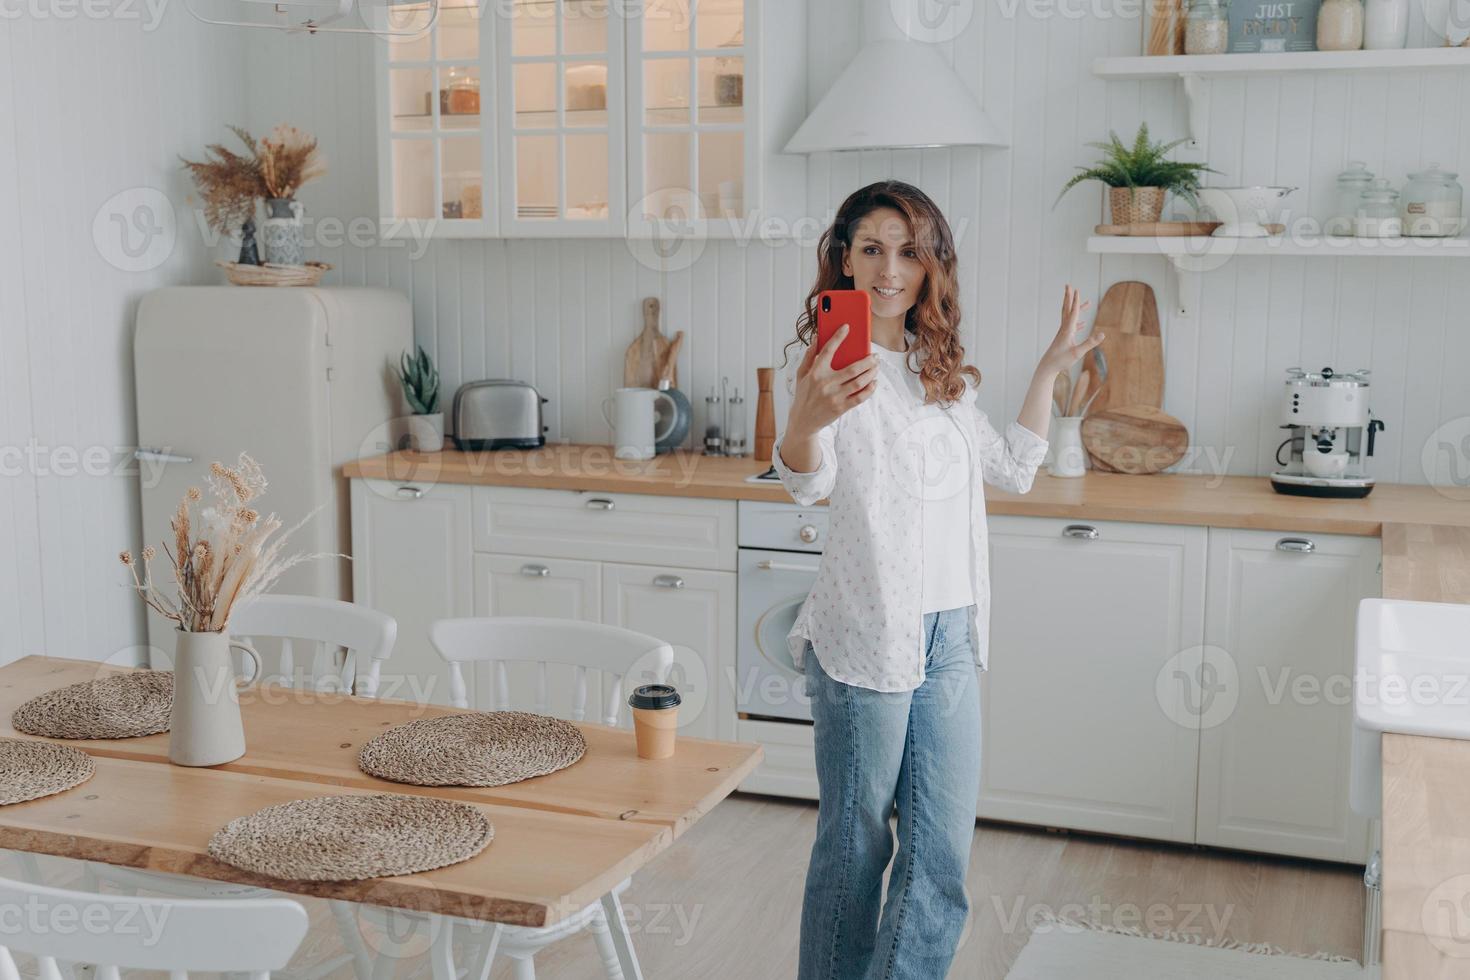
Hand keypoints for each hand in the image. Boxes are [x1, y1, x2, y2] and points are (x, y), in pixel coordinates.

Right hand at [786, 324, 877, 439]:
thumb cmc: (803, 396)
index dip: (838, 337)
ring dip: (872, 372)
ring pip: (859, 381)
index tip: (847, 327)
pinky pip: (860, 397)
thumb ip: (809, 357)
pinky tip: (874, 382)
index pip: (828, 350)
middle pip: (853, 368)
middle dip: (868, 360)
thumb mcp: (801, 375)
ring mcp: (834, 397)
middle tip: (875, 355)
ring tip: (876, 367)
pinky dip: (870, 389)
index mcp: (815, 373)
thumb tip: (816, 338)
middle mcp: (825, 384)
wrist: (803, 422)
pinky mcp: (841, 408)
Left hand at [1039, 285, 1100, 376]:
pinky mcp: (1063, 339)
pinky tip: (1083, 324)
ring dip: (1077, 309)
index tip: (1076, 289)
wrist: (1047, 368)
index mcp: (1067, 330)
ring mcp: (1063, 334)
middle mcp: (1064, 329)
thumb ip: (1090, 343)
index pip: (1073, 312)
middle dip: (1069, 297)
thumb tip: (1103, 334)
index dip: (1076, 301)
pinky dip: (1078, 323)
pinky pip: (1072, 327)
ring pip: (1070, 317)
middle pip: (1067, 309)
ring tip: (1088, 303)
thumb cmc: (1061, 361)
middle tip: (1068, 285)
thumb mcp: (1077, 353)